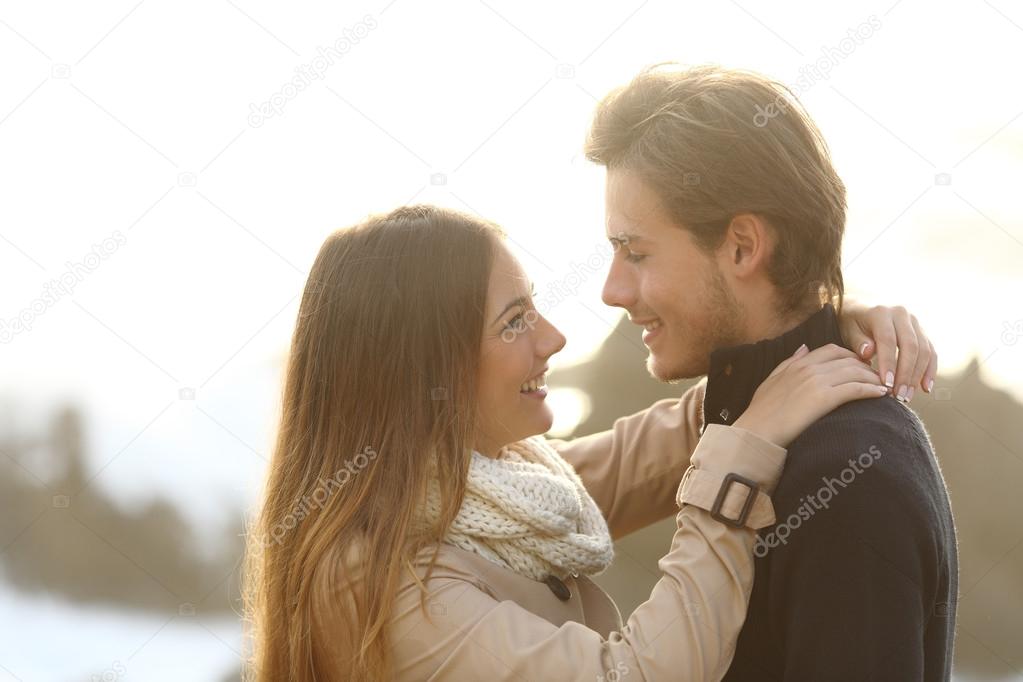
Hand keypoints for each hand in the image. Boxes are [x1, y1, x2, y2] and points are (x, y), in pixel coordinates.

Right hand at [733, 343, 887, 447]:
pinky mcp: (824, 399)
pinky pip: (855, 389)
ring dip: (873, 378)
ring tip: (885, 386)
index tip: (861, 367)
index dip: (851, 356)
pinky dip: (871, 390)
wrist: (756, 432)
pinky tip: (881, 395)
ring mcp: (817, 382)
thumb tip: (804, 348)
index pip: (833, 350)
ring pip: (855, 372)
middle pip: (848, 359)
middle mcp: (809, 368)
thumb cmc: (761, 412)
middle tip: (879, 378)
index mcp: (798, 363)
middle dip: (867, 366)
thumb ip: (789, 363)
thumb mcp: (771, 381)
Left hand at [837, 299, 936, 402]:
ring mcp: (915, 323)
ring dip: (918, 376)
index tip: (886, 384)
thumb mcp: (848, 330)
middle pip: (910, 346)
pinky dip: (929, 371)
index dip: (888, 363)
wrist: (861, 309)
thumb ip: (858, 341)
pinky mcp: (922, 332)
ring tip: (907, 396)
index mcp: (881, 312)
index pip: (888, 340)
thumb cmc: (851, 324)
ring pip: (924, 351)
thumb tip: (868, 352)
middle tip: (899, 395)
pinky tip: (924, 388)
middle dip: (906, 374)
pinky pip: (931, 352)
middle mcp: (902, 314)